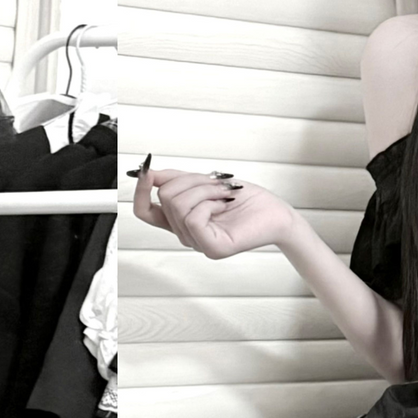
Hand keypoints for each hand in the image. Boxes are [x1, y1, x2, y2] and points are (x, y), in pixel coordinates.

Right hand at [131, 164, 295, 256]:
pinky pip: (194, 218)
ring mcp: (198, 243)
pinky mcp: (212, 248)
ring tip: (224, 193)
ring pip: (179, 204)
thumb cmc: (247, 200)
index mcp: (181, 220)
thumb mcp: (206, 181)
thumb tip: (150, 172)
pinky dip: (210, 203)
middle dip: (191, 179)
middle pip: (165, 197)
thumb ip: (176, 179)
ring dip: (205, 188)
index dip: (140, 189)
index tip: (147, 169)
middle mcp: (186, 234)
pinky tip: (224, 205)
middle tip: (215, 182)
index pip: (144, 211)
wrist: (276, 213)